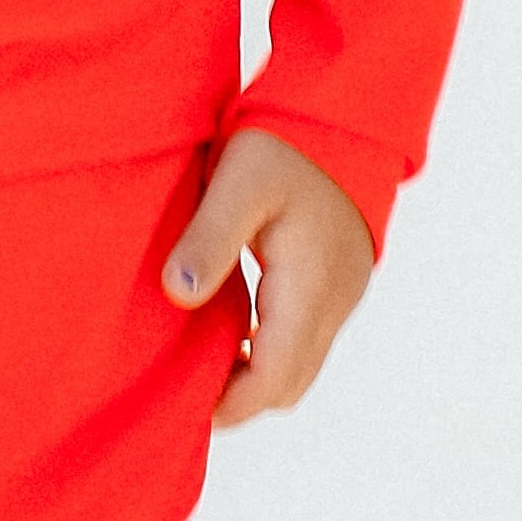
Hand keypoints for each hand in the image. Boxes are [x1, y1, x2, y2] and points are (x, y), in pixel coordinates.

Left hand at [161, 128, 375, 427]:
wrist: (343, 112)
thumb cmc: (286, 144)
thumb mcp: (238, 183)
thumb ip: (208, 239)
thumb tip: (178, 295)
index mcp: (308, 288)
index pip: (272, 378)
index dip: (230, 404)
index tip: (185, 408)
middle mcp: (333, 301)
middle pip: (289, 384)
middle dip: (242, 398)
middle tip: (187, 389)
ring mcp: (342, 293)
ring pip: (300, 364)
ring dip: (258, 374)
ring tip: (205, 360)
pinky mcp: (341, 279)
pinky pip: (308, 337)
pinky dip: (273, 348)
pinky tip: (236, 325)